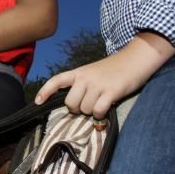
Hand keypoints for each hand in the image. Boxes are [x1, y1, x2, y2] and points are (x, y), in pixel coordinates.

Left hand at [34, 32, 174, 117]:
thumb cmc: (115, 68)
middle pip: (70, 103)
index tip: (37, 102)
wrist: (137, 59)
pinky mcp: (111, 92)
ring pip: (84, 109)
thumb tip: (76, 105)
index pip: (57, 80)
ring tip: (102, 102)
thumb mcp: (94, 72)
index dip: (45, 91)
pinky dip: (101, 115)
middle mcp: (85, 78)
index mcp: (79, 72)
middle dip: (78, 109)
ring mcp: (97, 84)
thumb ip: (83, 85)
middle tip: (89, 104)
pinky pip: (97, 112)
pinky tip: (107, 108)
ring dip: (92, 111)